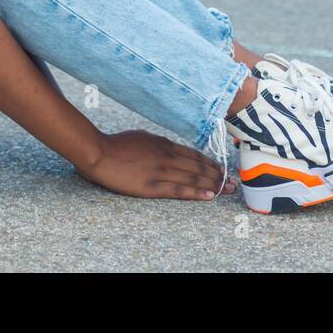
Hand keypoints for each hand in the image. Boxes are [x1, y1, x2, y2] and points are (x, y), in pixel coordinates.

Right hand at [75, 129, 236, 199]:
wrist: (100, 153)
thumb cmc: (118, 144)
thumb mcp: (143, 137)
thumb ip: (159, 144)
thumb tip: (171, 148)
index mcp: (165, 144)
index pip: (195, 155)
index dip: (211, 163)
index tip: (223, 169)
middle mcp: (168, 157)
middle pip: (199, 167)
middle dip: (218, 175)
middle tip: (233, 182)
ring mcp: (161, 172)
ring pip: (194, 178)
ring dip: (213, 185)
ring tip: (226, 190)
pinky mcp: (153, 186)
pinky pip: (180, 190)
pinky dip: (197, 193)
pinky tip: (209, 196)